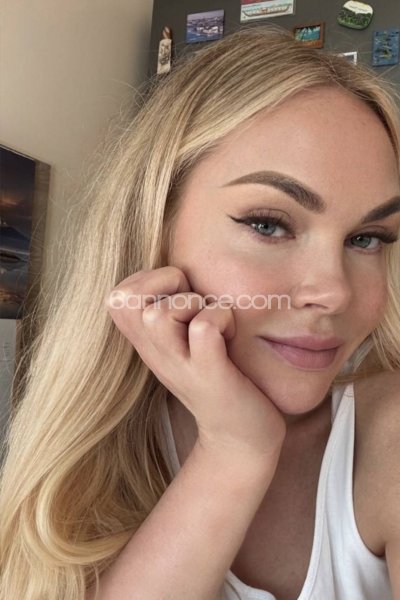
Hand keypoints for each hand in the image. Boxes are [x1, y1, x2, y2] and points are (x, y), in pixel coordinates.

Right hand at [105, 267, 286, 462]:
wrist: (241, 436)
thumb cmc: (220, 377)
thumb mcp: (186, 344)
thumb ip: (173, 311)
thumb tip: (179, 269)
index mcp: (148, 343)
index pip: (116, 295)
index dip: (145, 279)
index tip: (177, 294)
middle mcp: (156, 354)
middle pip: (125, 299)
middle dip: (164, 284)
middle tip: (194, 303)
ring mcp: (180, 366)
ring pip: (157, 314)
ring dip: (192, 303)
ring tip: (214, 321)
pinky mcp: (210, 375)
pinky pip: (203, 329)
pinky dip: (220, 319)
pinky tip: (231, 334)